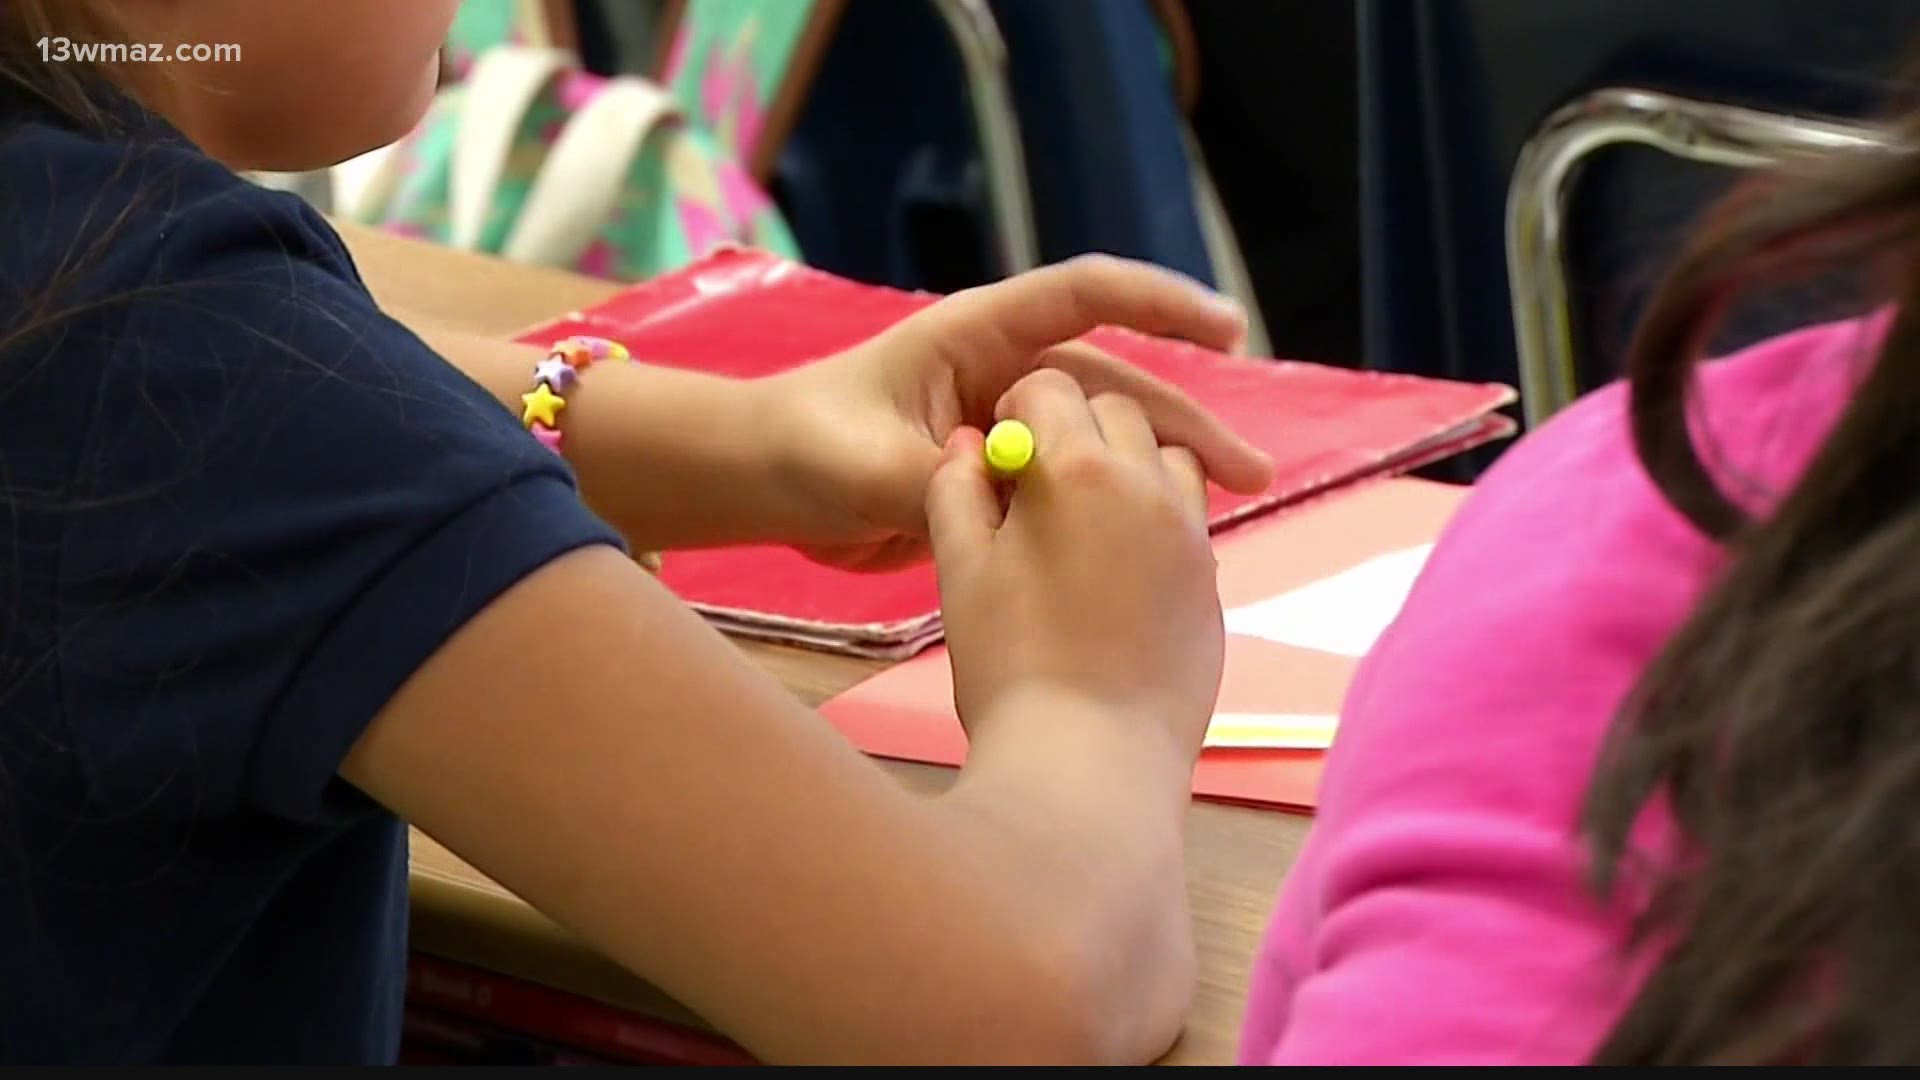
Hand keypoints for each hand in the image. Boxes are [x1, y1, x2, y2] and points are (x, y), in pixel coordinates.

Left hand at [761, 256, 1274, 570]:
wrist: (764, 487)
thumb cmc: (803, 446)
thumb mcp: (866, 465)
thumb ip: (939, 482)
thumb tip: (1009, 508)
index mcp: (976, 338)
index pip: (1084, 297)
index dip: (1160, 303)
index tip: (1228, 331)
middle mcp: (1003, 375)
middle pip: (1114, 386)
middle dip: (1184, 421)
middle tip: (1250, 470)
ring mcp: (1005, 428)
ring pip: (1100, 447)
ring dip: (1160, 473)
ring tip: (1232, 508)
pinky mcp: (998, 480)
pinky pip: (1070, 491)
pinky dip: (1113, 511)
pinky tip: (1160, 543)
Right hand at [926, 369, 1223, 758]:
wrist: (1090, 762)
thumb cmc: (1010, 666)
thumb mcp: (960, 570)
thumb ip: (956, 491)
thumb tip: (968, 445)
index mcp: (1079, 466)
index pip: (1051, 385)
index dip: (1016, 408)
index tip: (1000, 450)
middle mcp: (1149, 484)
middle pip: (1117, 410)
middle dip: (1076, 426)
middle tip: (1039, 483)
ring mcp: (1191, 534)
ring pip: (1166, 456)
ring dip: (1127, 463)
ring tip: (1086, 519)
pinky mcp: (1210, 582)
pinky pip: (1188, 519)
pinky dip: (1156, 516)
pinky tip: (1117, 568)